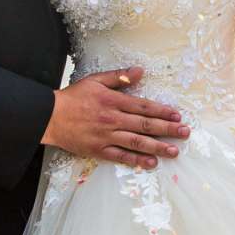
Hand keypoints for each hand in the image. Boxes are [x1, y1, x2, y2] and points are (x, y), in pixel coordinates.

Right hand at [43, 67, 186, 166]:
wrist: (49, 117)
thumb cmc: (73, 97)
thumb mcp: (95, 80)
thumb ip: (119, 77)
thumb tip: (140, 71)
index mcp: (113, 101)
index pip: (144, 106)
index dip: (162, 111)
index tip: (177, 115)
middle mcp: (113, 119)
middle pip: (145, 125)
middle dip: (168, 129)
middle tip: (185, 133)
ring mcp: (106, 136)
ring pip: (137, 142)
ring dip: (158, 146)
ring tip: (174, 151)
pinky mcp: (99, 150)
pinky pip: (121, 157)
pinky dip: (136, 160)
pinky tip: (151, 163)